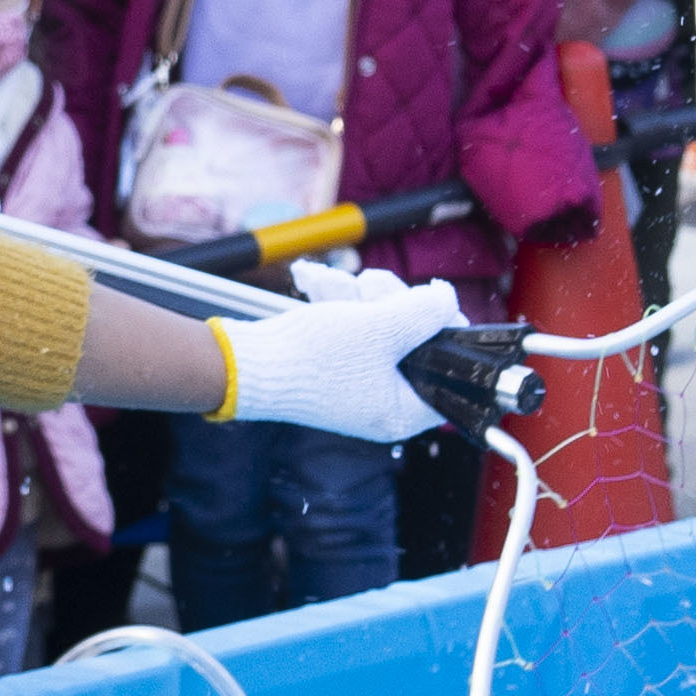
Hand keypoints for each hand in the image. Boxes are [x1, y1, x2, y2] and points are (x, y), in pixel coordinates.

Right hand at [213, 263, 470, 439]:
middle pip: (414, 338)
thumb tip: (449, 301)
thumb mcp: (381, 329)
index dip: (446, 331)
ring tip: (329, 288)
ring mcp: (357, 379)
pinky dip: (335, 301)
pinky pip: (350, 323)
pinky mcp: (333, 360)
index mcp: (403, 410)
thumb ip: (425, 314)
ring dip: (356, 294)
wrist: (246, 362)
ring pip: (380, 321)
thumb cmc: (314, 357)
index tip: (431, 304)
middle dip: (389, 301)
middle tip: (368, 291)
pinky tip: (312, 285)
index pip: (449, 373)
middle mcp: (383, 399)